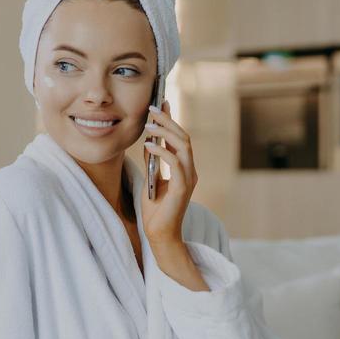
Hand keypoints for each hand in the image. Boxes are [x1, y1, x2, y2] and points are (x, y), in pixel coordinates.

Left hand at [138, 99, 196, 247]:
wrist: (160, 235)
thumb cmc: (155, 210)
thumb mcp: (152, 179)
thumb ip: (154, 161)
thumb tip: (149, 140)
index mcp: (185, 169)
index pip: (180, 138)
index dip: (172, 120)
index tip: (162, 103)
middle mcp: (190, 171)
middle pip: (184, 138)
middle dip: (168, 121)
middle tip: (153, 108)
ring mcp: (188, 179)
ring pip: (183, 146)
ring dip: (165, 133)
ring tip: (149, 125)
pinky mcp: (182, 188)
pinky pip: (175, 164)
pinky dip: (162, 151)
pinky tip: (149, 146)